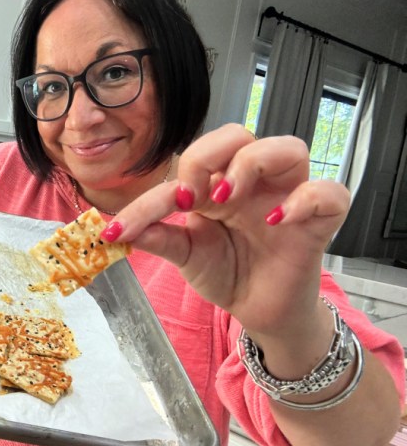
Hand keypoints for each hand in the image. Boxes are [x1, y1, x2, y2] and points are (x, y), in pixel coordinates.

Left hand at [107, 124, 349, 339]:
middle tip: (190, 199)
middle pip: (238, 134)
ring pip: (288, 147)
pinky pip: (327, 193)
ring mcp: (287, 197)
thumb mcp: (186, 256)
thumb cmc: (227, 273)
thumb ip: (159, 238)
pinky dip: (304, 199)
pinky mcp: (318, 221)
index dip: (148, 198)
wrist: (260, 310)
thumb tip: (118, 230)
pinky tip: (276, 221)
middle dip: (206, 156)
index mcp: (215, 184)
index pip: (182, 170)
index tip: (122, 229)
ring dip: (252, 164)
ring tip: (227, 199)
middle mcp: (252, 182)